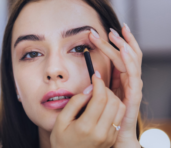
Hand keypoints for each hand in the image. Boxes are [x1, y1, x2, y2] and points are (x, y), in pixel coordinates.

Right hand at [50, 73, 125, 147]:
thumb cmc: (62, 141)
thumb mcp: (61, 121)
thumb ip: (74, 103)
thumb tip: (88, 90)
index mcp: (86, 127)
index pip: (100, 98)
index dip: (99, 83)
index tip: (95, 76)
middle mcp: (101, 132)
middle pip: (113, 102)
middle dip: (106, 89)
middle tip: (96, 86)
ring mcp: (109, 136)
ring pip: (120, 108)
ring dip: (112, 97)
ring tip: (100, 95)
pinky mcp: (112, 138)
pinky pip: (119, 117)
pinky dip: (114, 106)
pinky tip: (104, 105)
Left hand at [89, 24, 142, 147]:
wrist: (115, 139)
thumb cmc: (106, 118)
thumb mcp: (100, 98)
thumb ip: (99, 86)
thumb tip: (93, 73)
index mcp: (120, 82)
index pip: (118, 58)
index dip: (112, 45)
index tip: (101, 35)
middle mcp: (128, 82)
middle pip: (126, 57)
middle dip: (120, 42)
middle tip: (110, 29)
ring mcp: (132, 88)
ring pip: (131, 63)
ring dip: (124, 47)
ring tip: (117, 34)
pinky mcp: (134, 96)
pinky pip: (133, 76)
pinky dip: (129, 62)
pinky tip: (124, 51)